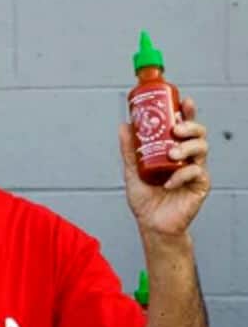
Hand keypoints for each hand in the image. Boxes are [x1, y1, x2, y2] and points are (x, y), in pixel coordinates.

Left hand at [118, 97, 209, 236]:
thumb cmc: (145, 199)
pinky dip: (182, 175)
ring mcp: (195, 171)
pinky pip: (197, 173)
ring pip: (202, 149)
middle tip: (176, 129)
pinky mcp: (200, 186)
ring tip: (172, 154)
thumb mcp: (132, 171)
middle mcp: (187, 158)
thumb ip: (129, 150)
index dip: (188, 112)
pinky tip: (169, 182)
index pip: (184, 127)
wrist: (151, 224)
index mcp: (174, 150)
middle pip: (198, 134)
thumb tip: (124, 125)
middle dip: (190, 126)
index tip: (184, 102)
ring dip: (187, 147)